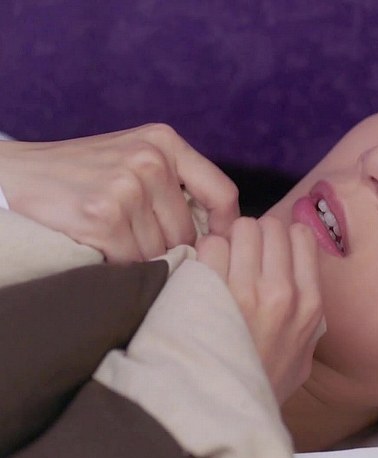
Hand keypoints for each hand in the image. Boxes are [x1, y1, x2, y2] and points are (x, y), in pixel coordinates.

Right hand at [0, 123, 239, 262]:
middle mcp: (150, 159)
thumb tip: (223, 232)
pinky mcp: (103, 215)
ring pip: (160, 250)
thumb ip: (176, 184)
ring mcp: (127, 186)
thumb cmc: (81, 174)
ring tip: (111, 236)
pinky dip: (117, 263)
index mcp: (164, 142)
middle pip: (190, 232)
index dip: (225, 228)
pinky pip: (132, 261)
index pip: (223, 193)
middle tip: (135, 238)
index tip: (218, 246)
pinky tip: (97, 244)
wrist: (13, 176)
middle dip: (168, 246)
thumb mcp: (134, 158)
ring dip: (139, 256)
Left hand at [196, 217, 323, 403]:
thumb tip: (299, 272)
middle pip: (268, 225)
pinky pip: (209, 245)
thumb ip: (306, 311)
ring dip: (229, 242)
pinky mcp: (210, 293)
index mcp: (309, 302)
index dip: (282, 238)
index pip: (301, 235)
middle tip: (242, 257)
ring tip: (222, 265)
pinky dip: (205, 253)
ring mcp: (245, 291)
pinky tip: (204, 274)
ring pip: (239, 229)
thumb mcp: (305, 351)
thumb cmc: (266, 380)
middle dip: (254, 236)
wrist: (230, 410)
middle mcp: (282, 292)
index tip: (270, 252)